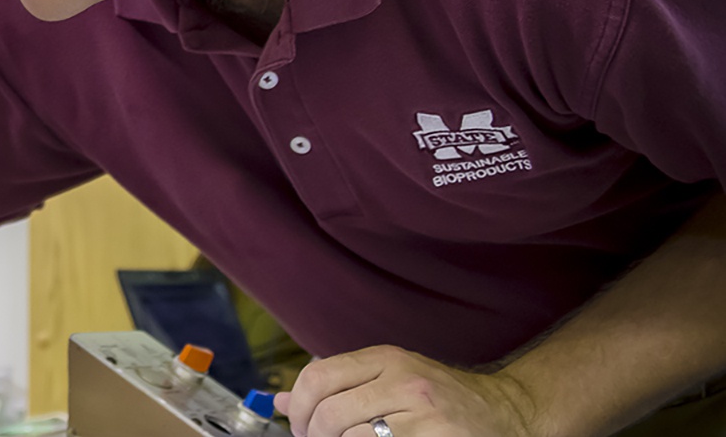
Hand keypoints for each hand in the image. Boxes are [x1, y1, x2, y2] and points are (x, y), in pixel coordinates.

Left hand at [274, 345, 543, 436]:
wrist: (509, 414)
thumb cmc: (444, 401)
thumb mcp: (390, 380)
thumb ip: (338, 386)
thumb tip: (279, 402)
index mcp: (387, 359)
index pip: (317, 377)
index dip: (296, 408)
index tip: (297, 426)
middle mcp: (403, 382)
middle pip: (327, 412)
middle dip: (311, 435)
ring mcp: (420, 414)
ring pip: (347, 436)